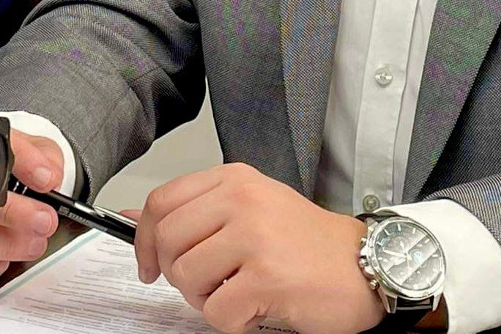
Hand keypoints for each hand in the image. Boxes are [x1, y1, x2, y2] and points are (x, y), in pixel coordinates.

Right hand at [0, 128, 63, 290]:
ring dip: (1, 248)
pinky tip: (1, 261)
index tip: (46, 179)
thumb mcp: (28, 149)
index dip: (22, 163)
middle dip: (12, 216)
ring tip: (31, 243)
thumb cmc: (2, 165)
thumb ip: (44, 155)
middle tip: (44, 222)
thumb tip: (48, 175)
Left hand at [134, 163, 384, 333]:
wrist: (366, 265)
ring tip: (237, 295)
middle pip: (169, 241)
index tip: (151, 264)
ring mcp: (254, 237)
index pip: (162, 202)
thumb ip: (197, 213)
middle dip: (178, 275)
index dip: (146, 240)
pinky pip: (217, 311)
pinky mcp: (267, 278)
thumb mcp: (251, 209)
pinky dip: (231, 322)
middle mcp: (242, 201)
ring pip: (187, 277)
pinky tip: (256, 310)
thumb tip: (133, 222)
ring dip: (205, 300)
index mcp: (234, 180)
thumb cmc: (308, 243)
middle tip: (207, 285)